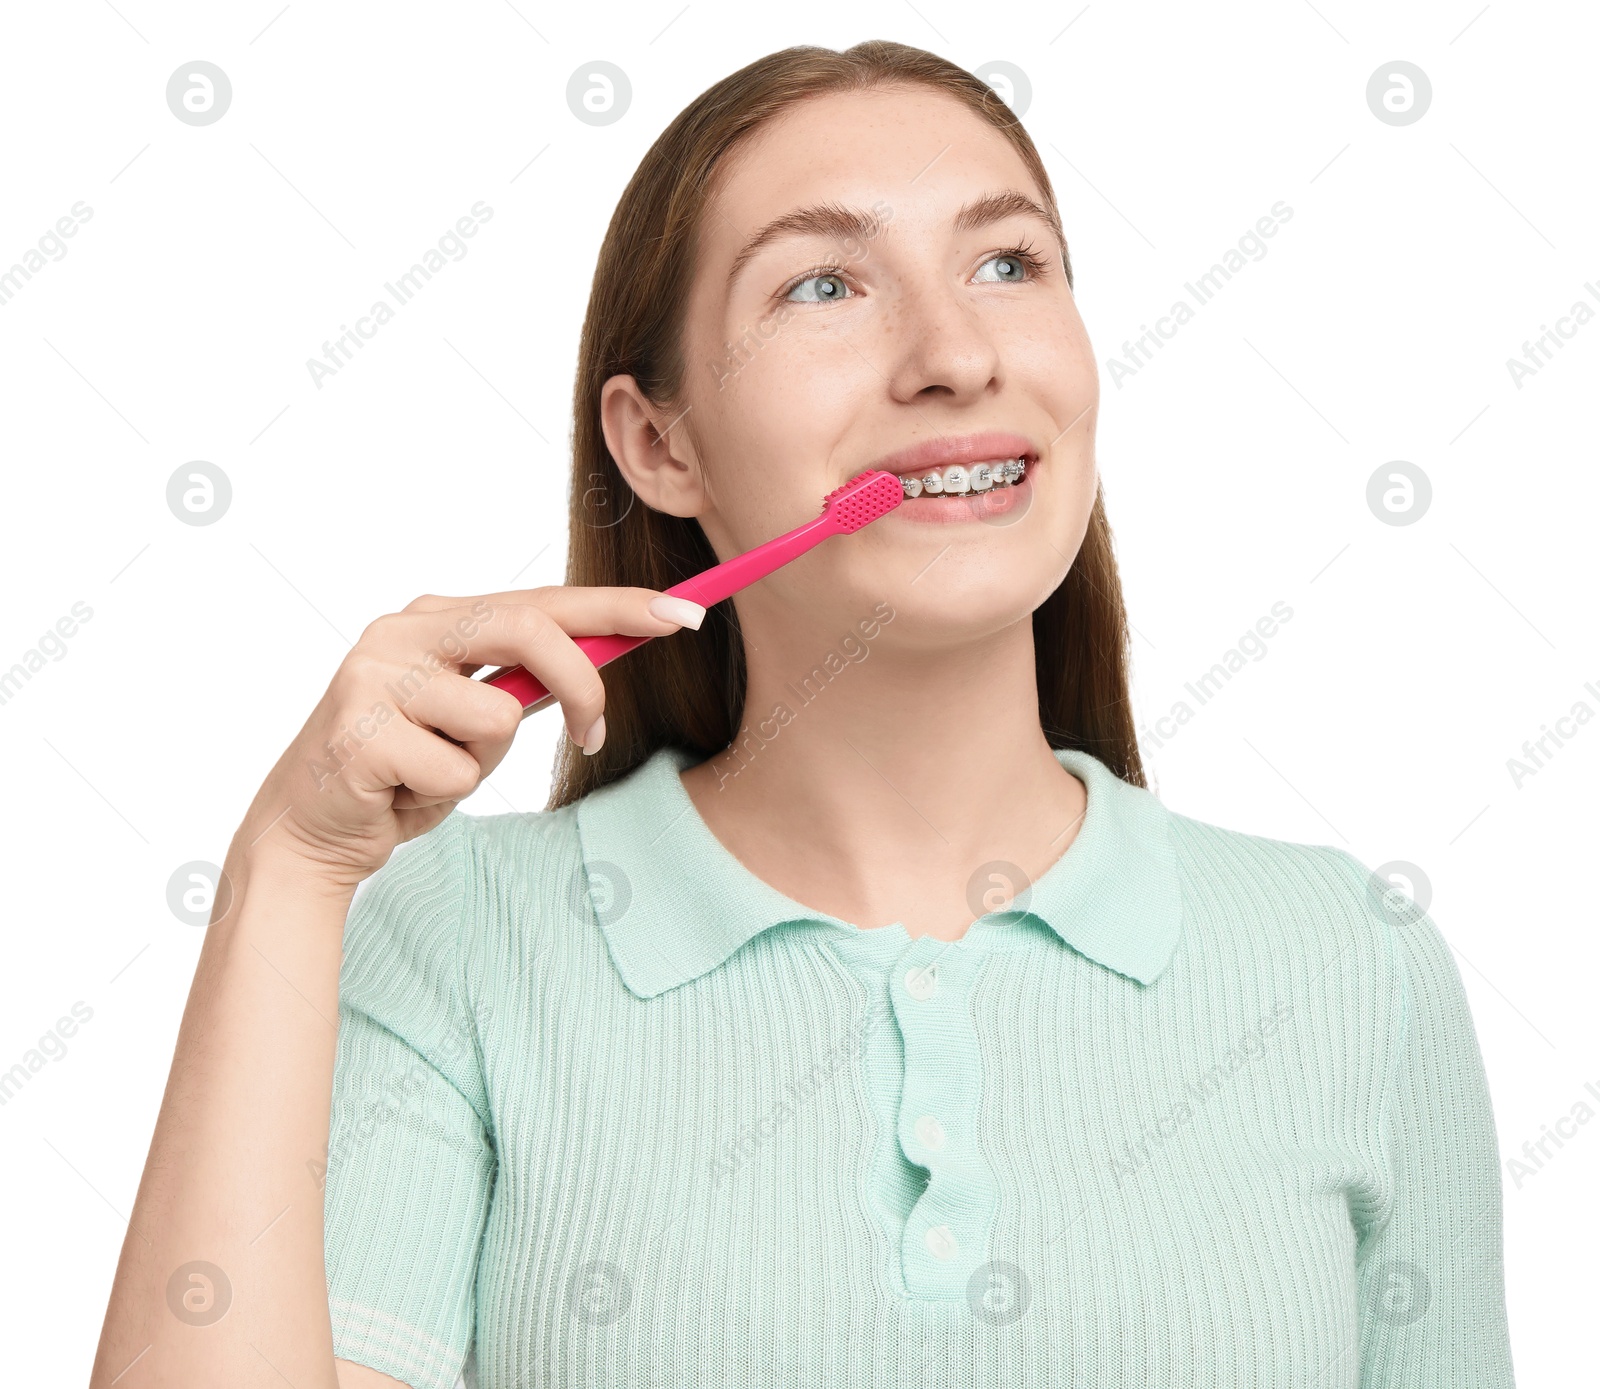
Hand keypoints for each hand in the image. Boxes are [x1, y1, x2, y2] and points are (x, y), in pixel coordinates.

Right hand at [231, 586, 704, 888]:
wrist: (311, 829)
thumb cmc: (407, 767)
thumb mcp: (477, 716)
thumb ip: (525, 679)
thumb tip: (612, 650)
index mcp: (436, 618)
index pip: (543, 599)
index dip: (619, 605)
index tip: (686, 614)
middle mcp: (402, 631)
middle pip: (526, 629)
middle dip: (581, 683)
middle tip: (594, 734)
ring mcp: (373, 677)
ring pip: (497, 717)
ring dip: (485, 764)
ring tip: (437, 772)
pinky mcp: (358, 733)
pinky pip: (455, 772)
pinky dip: (444, 797)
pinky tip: (402, 794)